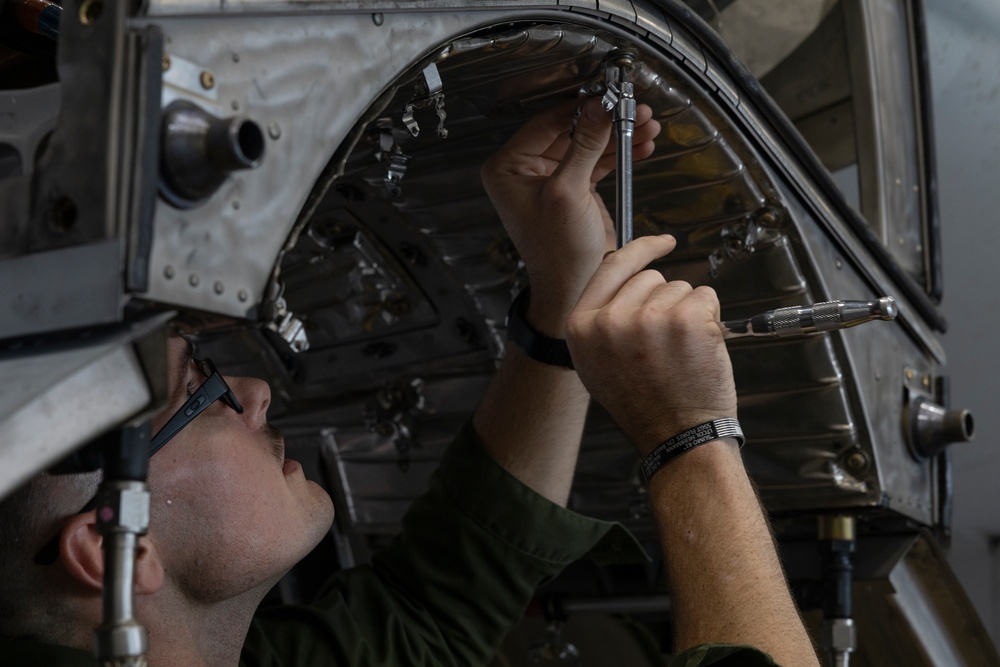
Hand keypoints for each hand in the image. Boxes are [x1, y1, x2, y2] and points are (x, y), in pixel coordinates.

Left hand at [481, 97, 660, 335]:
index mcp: (509, 168)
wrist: (573, 289)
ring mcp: (551, 180)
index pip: (546, 123)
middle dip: (605, 121)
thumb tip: (596, 110)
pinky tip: (640, 145)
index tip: (606, 96)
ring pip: (587, 144)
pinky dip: (619, 154)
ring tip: (643, 124)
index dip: (579, 108)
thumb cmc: (557, 253)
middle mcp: (526, 171)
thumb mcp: (568, 192)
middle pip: (570, 131)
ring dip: (617, 135)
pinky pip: (597, 162)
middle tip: (631, 108)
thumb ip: (583, 146)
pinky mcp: (574, 190)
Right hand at [566, 235, 737, 454]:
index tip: (663, 242)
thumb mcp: (598, 363)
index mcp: (581, 328)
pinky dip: (711, 318)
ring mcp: (649, 319)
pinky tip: (699, 350)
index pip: (611, 265)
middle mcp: (610, 320)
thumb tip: (625, 279)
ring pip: (680, 288)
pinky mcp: (686, 320)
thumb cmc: (645, 406)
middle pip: (649, 278)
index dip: (641, 250)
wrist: (679, 438)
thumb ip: (602, 320)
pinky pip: (706, 297)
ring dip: (688, 313)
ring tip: (680, 354)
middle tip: (666, 345)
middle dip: (665, 300)